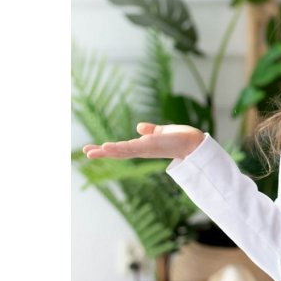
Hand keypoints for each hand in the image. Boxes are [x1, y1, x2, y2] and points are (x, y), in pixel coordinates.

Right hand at [81, 122, 204, 160]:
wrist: (194, 143)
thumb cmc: (179, 138)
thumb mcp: (161, 132)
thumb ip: (150, 130)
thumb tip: (139, 127)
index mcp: (142, 147)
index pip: (121, 148)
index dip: (107, 149)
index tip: (91, 149)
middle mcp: (142, 150)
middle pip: (118, 152)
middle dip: (102, 153)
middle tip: (85, 153)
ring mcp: (146, 149)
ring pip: (123, 151)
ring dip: (108, 151)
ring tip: (92, 151)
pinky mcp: (151, 146)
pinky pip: (132, 147)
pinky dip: (120, 148)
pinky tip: (108, 147)